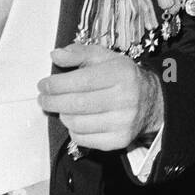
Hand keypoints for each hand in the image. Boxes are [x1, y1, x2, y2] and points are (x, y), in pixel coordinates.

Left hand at [38, 42, 163, 151]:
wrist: (151, 101)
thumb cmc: (121, 77)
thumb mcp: (104, 57)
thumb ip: (79, 53)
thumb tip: (55, 55)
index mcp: (120, 74)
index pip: (80, 81)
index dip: (56, 85)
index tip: (43, 85)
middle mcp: (124, 99)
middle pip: (76, 104)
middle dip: (52, 102)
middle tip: (43, 99)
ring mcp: (122, 122)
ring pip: (76, 123)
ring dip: (63, 115)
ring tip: (62, 107)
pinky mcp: (119, 140)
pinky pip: (83, 139)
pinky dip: (73, 130)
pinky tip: (75, 120)